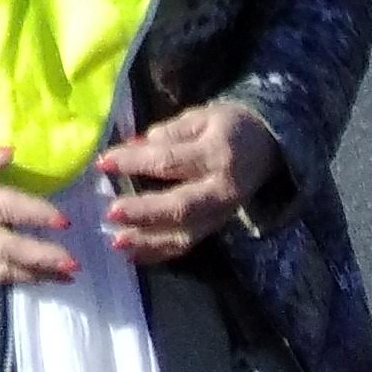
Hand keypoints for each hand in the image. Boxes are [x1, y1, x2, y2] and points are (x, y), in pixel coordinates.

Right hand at [0, 131, 77, 283]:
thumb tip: (10, 153)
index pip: (0, 206)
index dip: (34, 214)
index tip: (63, 219)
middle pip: (3, 247)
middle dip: (41, 257)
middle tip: (73, 263)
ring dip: (31, 276)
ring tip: (62, 279)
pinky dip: (8, 277)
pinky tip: (29, 276)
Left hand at [96, 104, 278, 262]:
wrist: (268, 147)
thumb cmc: (227, 126)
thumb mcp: (200, 116)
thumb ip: (168, 133)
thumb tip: (133, 147)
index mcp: (216, 154)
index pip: (169, 161)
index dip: (135, 162)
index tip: (103, 162)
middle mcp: (221, 191)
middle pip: (180, 207)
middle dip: (144, 212)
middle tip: (111, 211)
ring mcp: (221, 215)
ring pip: (184, 235)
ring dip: (149, 241)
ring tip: (117, 241)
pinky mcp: (216, 228)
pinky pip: (188, 245)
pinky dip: (160, 253)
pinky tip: (134, 255)